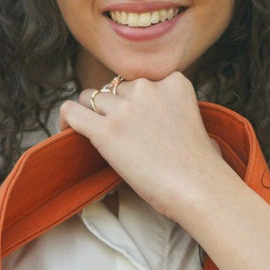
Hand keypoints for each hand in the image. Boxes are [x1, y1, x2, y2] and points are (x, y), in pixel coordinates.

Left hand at [56, 71, 226, 221]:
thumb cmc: (203, 166)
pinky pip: (71, 112)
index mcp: (173, 81)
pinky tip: (67, 131)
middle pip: (114, 88)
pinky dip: (66, 119)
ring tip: (94, 134)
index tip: (135, 122)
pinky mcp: (105, 131)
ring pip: (90, 98)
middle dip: (113, 107)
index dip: (133, 101)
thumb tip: (166, 120)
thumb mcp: (196, 119)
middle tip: (119, 134)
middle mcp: (147, 88)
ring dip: (92, 114)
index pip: (139, 81)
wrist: (198, 187)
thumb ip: (176, 108)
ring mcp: (125, 108)